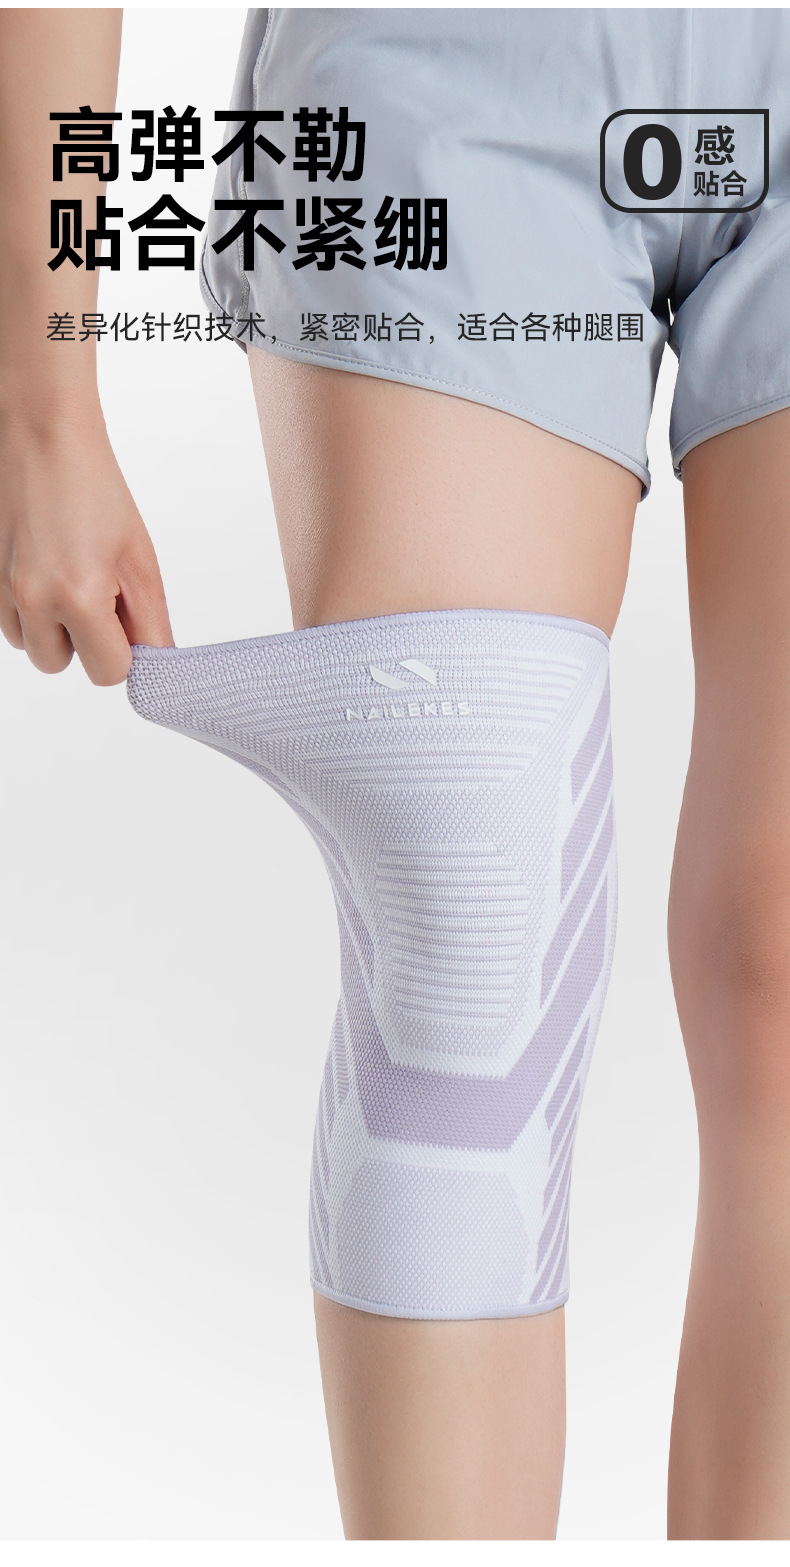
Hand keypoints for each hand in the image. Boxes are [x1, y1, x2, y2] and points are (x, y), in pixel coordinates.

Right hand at [0, 400, 173, 685]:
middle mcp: (33, 599)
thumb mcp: (140, 559)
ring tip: (70, 580)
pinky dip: (32, 612)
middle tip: (99, 594)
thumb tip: (155, 663)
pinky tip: (47, 573)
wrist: (44, 438)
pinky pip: (12, 624)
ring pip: (35, 648)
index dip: (123, 652)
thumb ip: (150, 621)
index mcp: (79, 595)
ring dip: (56, 629)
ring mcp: (3, 591)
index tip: (127, 621)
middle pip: (65, 666)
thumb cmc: (94, 488)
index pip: (109, 673)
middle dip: (86, 642)